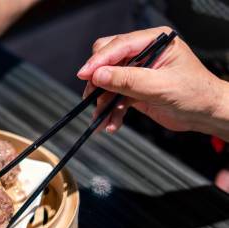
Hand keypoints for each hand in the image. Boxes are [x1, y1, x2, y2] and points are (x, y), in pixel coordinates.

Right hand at [77, 26, 228, 135]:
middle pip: (108, 60)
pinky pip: (113, 98)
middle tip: (91, 96)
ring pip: (107, 83)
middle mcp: (143, 54)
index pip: (119, 45)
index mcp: (154, 41)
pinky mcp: (133, 89)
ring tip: (100, 118)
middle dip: (98, 80)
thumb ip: (128, 80)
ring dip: (102, 102)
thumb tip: (99, 75)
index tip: (85, 74)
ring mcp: (137, 72)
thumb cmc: (196, 94)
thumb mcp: (160, 86)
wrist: (205, 114)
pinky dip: (110, 112)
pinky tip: (111, 123)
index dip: (100, 60)